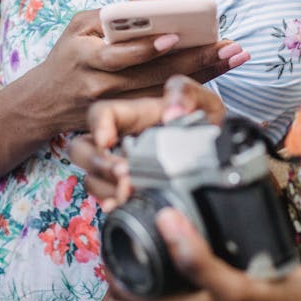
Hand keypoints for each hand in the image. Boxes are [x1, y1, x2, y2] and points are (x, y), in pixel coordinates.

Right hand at [27, 10, 244, 136]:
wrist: (42, 105)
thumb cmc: (67, 57)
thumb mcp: (77, 28)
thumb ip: (109, 16)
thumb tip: (149, 11)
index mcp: (89, 58)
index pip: (122, 55)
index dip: (149, 48)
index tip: (176, 37)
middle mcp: (104, 86)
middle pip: (155, 75)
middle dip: (196, 60)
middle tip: (229, 47)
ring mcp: (117, 107)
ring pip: (165, 90)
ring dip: (203, 75)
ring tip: (232, 58)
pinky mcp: (128, 119)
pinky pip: (163, 103)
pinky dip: (190, 89)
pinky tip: (217, 77)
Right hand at [70, 75, 226, 208]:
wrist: (218, 151)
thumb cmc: (202, 119)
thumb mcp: (200, 98)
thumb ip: (185, 94)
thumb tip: (172, 113)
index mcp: (132, 115)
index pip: (100, 113)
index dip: (97, 125)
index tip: (107, 140)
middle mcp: (119, 141)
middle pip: (82, 149)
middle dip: (97, 163)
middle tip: (122, 172)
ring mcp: (121, 167)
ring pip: (91, 177)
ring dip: (106, 187)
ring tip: (130, 191)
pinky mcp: (129, 189)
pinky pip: (107, 199)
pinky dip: (112, 204)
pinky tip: (123, 206)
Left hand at [108, 207, 300, 300]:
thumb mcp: (233, 286)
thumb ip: (198, 261)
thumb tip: (164, 222)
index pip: (127, 284)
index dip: (113, 252)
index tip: (115, 212)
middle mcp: (189, 292)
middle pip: (145, 261)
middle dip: (132, 227)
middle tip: (132, 188)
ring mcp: (207, 276)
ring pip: (169, 248)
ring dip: (157, 220)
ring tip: (152, 186)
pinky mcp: (226, 261)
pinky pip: (197, 239)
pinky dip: (188, 219)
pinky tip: (193, 196)